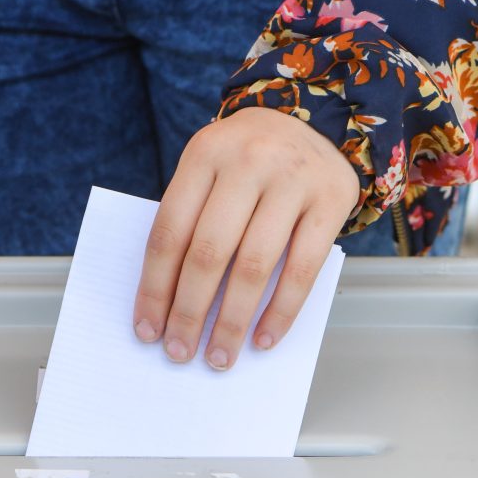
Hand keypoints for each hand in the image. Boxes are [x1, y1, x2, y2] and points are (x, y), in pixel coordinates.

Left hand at [133, 108, 361, 369]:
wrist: (317, 121)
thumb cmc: (249, 162)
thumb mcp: (213, 169)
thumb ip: (194, 219)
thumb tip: (171, 303)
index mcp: (205, 153)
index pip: (169, 231)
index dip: (155, 287)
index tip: (146, 329)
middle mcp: (248, 161)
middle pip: (209, 252)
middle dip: (190, 311)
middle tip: (180, 352)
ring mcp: (293, 179)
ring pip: (254, 265)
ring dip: (233, 321)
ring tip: (219, 356)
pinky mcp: (331, 199)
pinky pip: (303, 269)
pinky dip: (281, 311)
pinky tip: (263, 338)